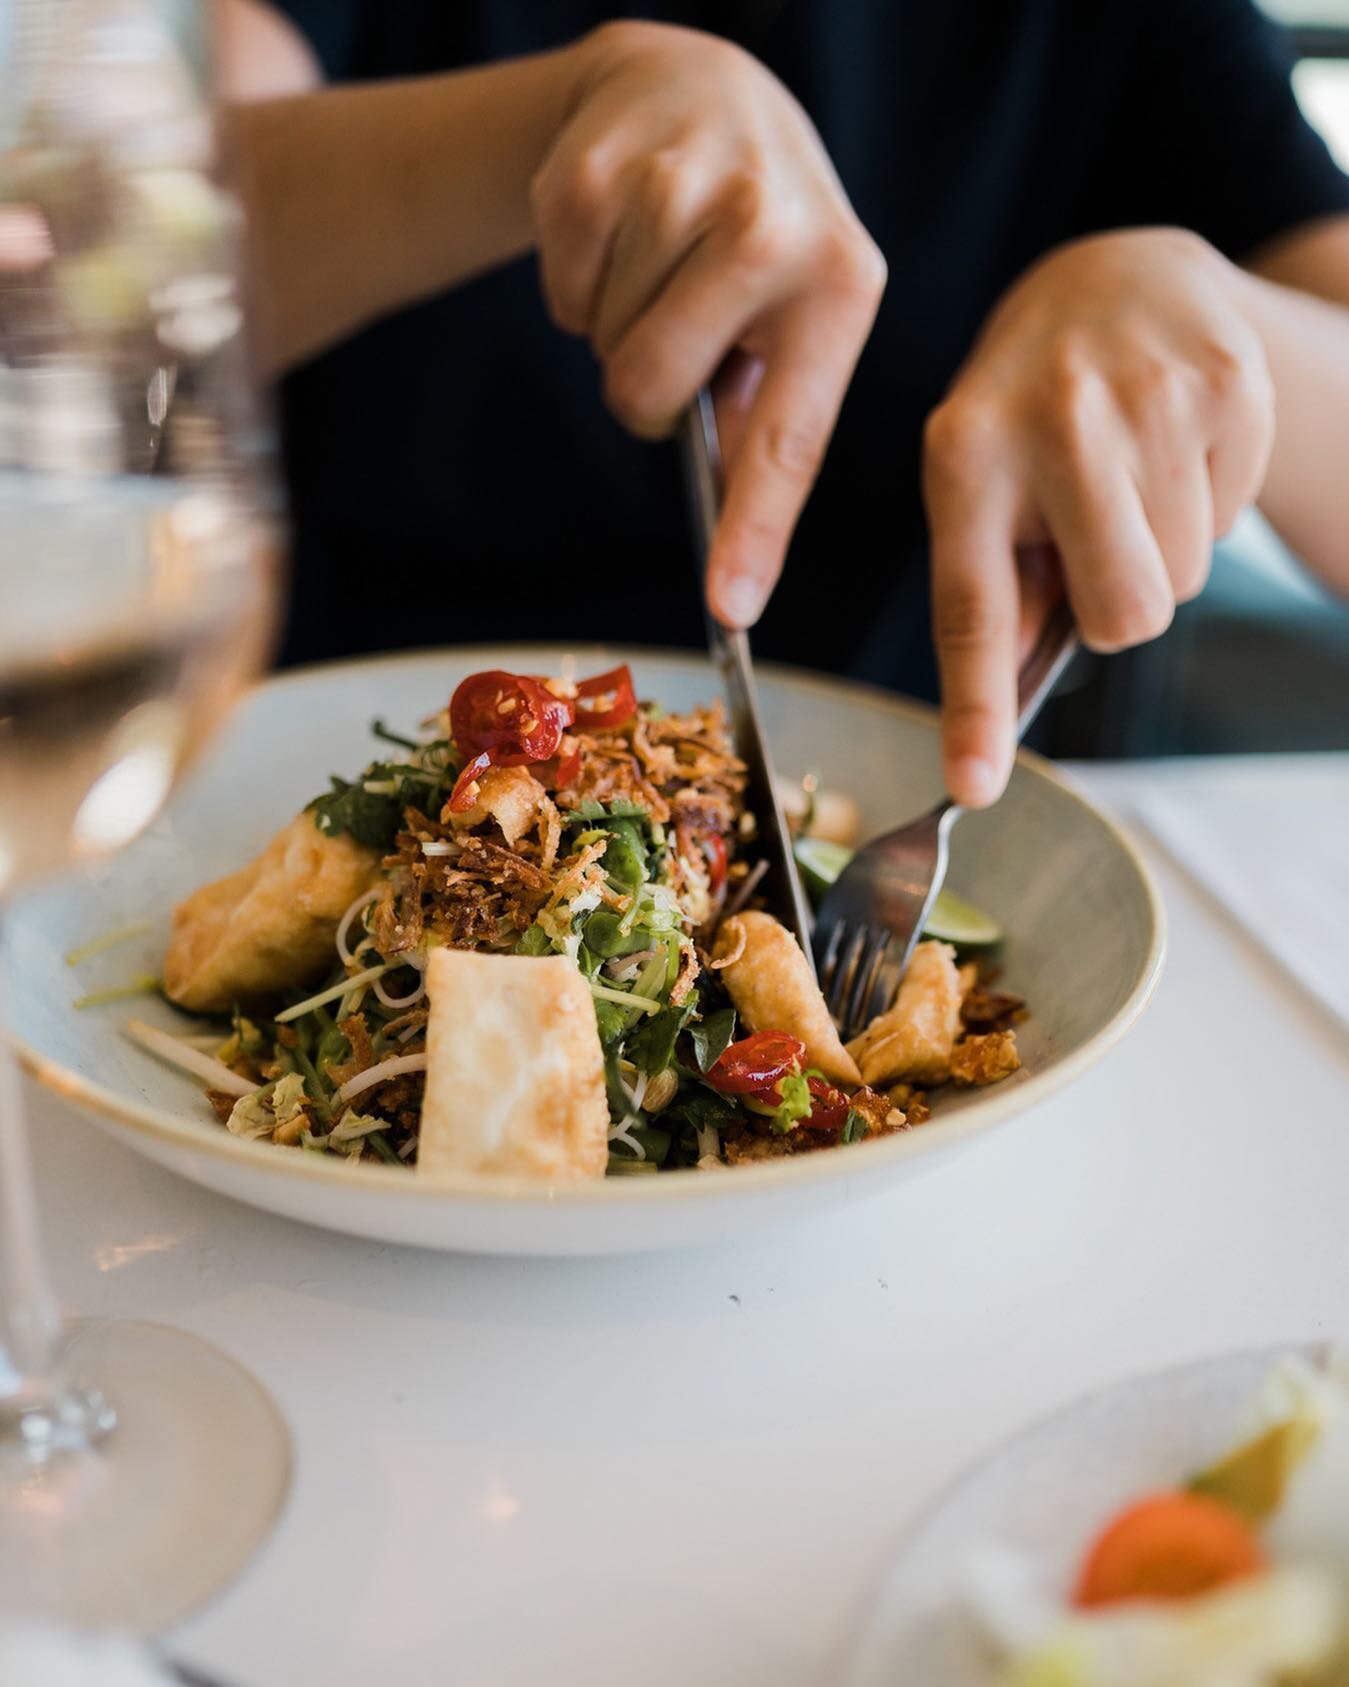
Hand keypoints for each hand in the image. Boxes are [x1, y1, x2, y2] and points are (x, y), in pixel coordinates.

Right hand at [531, 21, 885, 626]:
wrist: (702, 89)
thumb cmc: (757, 241)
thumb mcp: (798, 319)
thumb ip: (768, 428)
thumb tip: (736, 573)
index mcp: (840, 285)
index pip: (788, 438)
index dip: (753, 531)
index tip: (731, 609)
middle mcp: (770, 229)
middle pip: (647, 395)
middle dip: (647, 387)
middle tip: (681, 328)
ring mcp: (680, 188)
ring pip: (601, 346)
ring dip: (617, 324)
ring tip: (662, 264)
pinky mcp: (597, 165)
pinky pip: (559, 294)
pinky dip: (576, 283)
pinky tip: (623, 233)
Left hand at [922, 228, 1274, 805]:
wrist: (1114, 278)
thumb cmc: (1029, 409)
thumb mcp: (978, 477)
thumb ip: (995, 587)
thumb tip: (1004, 704)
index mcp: (963, 455)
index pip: (973, 607)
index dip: (976, 708)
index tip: (975, 787)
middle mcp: (1052, 422)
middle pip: (1124, 615)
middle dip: (1118, 607)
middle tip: (1098, 545)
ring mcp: (1148, 397)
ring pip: (1182, 581)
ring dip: (1159, 554)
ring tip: (1126, 482)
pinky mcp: (1228, 383)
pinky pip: (1229, 522)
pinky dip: (1204, 506)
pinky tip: (1169, 449)